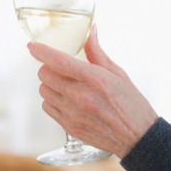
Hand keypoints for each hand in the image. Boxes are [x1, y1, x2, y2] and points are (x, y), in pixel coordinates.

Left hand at [28, 28, 157, 158]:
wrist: (138, 138)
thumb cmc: (132, 105)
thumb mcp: (118, 74)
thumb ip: (97, 52)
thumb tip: (90, 31)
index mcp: (95, 80)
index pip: (59, 61)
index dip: (42, 51)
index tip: (32, 46)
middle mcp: (81, 97)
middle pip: (45, 75)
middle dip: (48, 68)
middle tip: (59, 68)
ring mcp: (73, 114)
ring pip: (44, 91)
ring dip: (49, 84)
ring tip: (64, 85)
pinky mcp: (69, 127)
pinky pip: (47, 108)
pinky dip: (52, 100)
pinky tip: (65, 99)